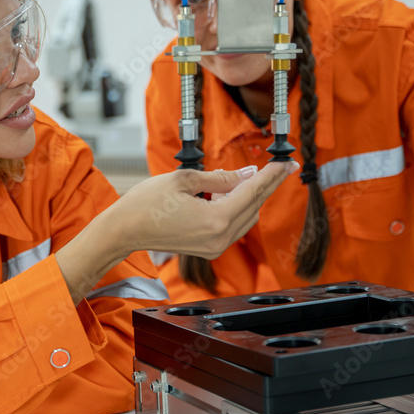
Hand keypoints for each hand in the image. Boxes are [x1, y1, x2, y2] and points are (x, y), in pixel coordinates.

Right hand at [55, 163, 296, 302]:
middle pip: (254, 206)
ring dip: (249, 197)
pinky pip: (233, 226)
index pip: (252, 191)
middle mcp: (220, 238)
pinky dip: (236, 209)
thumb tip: (246, 174)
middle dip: (266, 185)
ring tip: (243, 177)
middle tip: (282, 166)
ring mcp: (215, 247)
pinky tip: (228, 194)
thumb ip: (221, 177)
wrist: (124, 230)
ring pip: (246, 217)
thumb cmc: (146, 202)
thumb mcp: (185, 179)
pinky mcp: (209, 250)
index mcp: (216, 219)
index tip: (288, 163)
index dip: (272, 175)